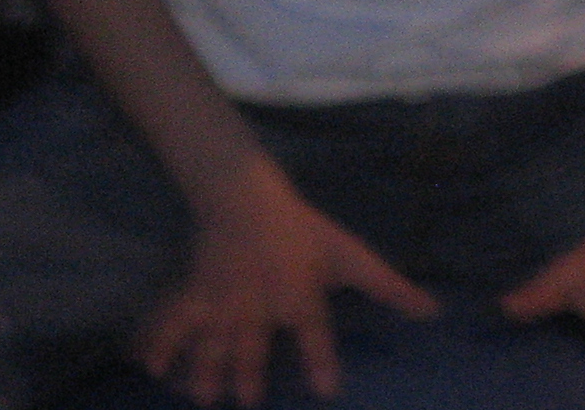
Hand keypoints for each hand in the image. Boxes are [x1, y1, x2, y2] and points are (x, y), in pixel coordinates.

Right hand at [137, 154, 436, 404]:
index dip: (321, 359)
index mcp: (298, 294)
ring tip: (204, 398)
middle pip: (254, 344)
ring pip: (214, 340)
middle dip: (249, 374)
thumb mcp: (350, 255)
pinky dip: (161, 341)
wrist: (246, 197)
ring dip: (207, 370)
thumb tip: (432, 311)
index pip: (314, 331)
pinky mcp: (197, 294)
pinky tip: (152, 367)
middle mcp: (259, 303)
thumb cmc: (302, 231)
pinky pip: (176, 319)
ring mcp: (224, 300)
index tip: (326, 388)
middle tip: (248, 401)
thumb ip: (388, 287)